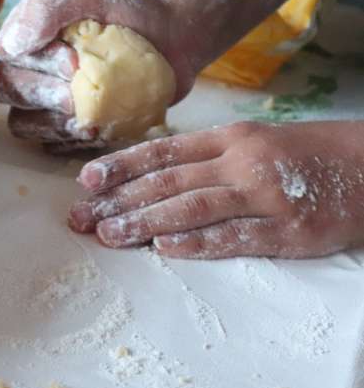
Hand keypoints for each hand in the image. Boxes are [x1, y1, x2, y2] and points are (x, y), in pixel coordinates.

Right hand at [0, 0, 198, 151]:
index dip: (37, 64)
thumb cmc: (128, 11)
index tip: (75, 61)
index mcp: (27, 35)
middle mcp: (29, 69)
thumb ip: (46, 8)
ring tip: (89, 119)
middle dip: (43, 95)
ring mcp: (45, 103)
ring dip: (53, 124)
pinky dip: (72, 142)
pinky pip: (52, 146)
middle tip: (77, 96)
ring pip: (23, 124)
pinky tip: (98, 130)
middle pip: (7, 90)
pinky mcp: (66, 129)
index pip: (9, 55)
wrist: (172, 38)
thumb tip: (10, 46)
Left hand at [69, 121, 363, 258]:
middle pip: (168, 182)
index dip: (121, 166)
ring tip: (109, 234)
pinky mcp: (289, 230)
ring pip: (193, 207)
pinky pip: (235, 237)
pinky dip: (198, 242)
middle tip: (81, 217)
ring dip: (145, 222)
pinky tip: (165, 248)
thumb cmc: (305, 155)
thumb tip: (149, 177)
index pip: (163, 152)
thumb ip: (206, 158)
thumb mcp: (253, 142)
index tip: (86, 181)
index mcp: (229, 139)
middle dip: (119, 200)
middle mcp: (241, 162)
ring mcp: (265, 196)